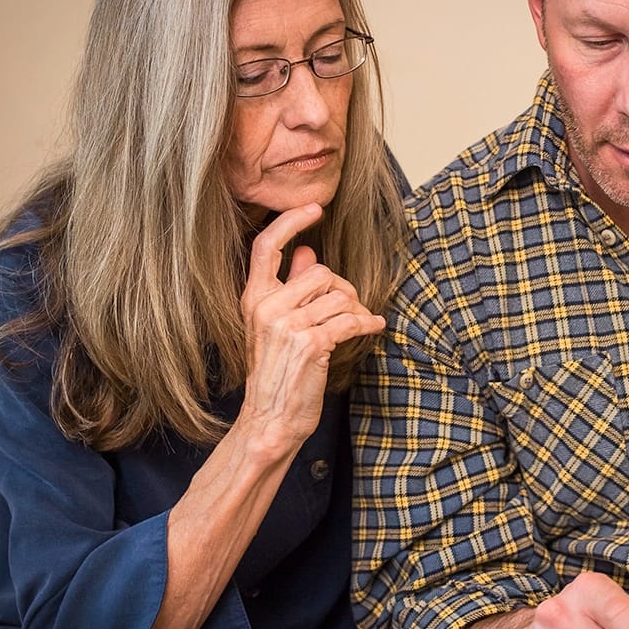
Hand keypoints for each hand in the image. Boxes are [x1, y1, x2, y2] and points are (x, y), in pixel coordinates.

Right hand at [238, 204, 384, 454]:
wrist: (270, 419)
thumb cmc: (275, 374)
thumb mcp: (274, 327)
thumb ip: (290, 287)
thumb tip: (306, 252)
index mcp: (253, 298)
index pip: (266, 246)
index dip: (291, 221)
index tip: (315, 208)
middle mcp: (266, 307)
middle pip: (321, 272)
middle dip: (343, 289)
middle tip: (349, 309)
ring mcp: (287, 324)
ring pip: (339, 295)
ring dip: (356, 310)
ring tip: (358, 324)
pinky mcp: (311, 343)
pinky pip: (350, 319)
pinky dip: (368, 323)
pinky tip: (375, 328)